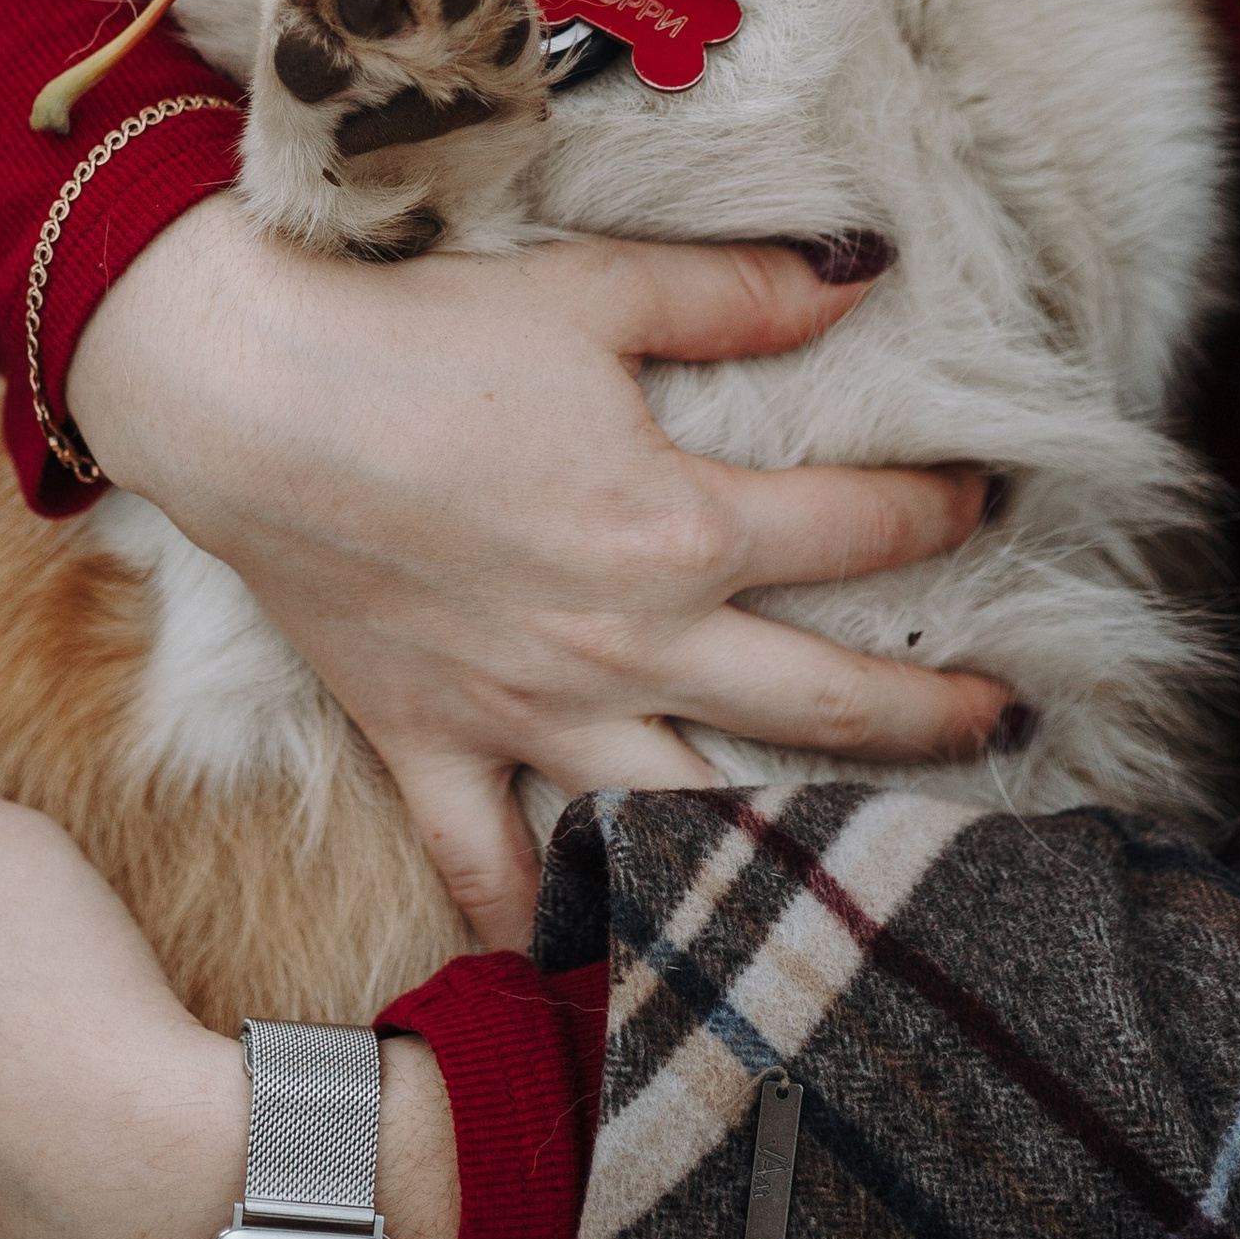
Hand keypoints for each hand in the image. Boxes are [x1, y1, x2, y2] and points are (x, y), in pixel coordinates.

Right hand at [70, 200, 1002, 944]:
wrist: (231, 387)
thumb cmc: (410, 325)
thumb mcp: (594, 286)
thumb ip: (737, 294)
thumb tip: (861, 274)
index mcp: (677, 529)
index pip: (858, 528)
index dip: (939, 509)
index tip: (986, 497)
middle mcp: (622, 645)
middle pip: (820, 705)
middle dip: (932, 711)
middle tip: (1008, 715)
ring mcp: (526, 714)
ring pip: (688, 811)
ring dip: (784, 836)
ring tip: (859, 853)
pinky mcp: (429, 742)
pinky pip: (492, 865)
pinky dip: (541, 921)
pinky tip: (593, 964)